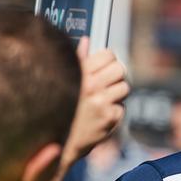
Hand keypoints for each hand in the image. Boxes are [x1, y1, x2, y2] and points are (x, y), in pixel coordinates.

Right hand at [61, 37, 130, 166]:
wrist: (55, 139)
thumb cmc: (58, 106)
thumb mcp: (63, 79)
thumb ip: (78, 59)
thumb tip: (87, 41)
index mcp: (79, 73)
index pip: (108, 55)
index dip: (108, 59)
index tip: (105, 65)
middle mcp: (91, 86)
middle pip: (120, 69)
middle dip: (115, 75)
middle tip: (108, 82)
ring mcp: (101, 102)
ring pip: (124, 87)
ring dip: (117, 93)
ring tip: (104, 98)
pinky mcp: (109, 118)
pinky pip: (122, 107)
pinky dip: (114, 110)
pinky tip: (101, 113)